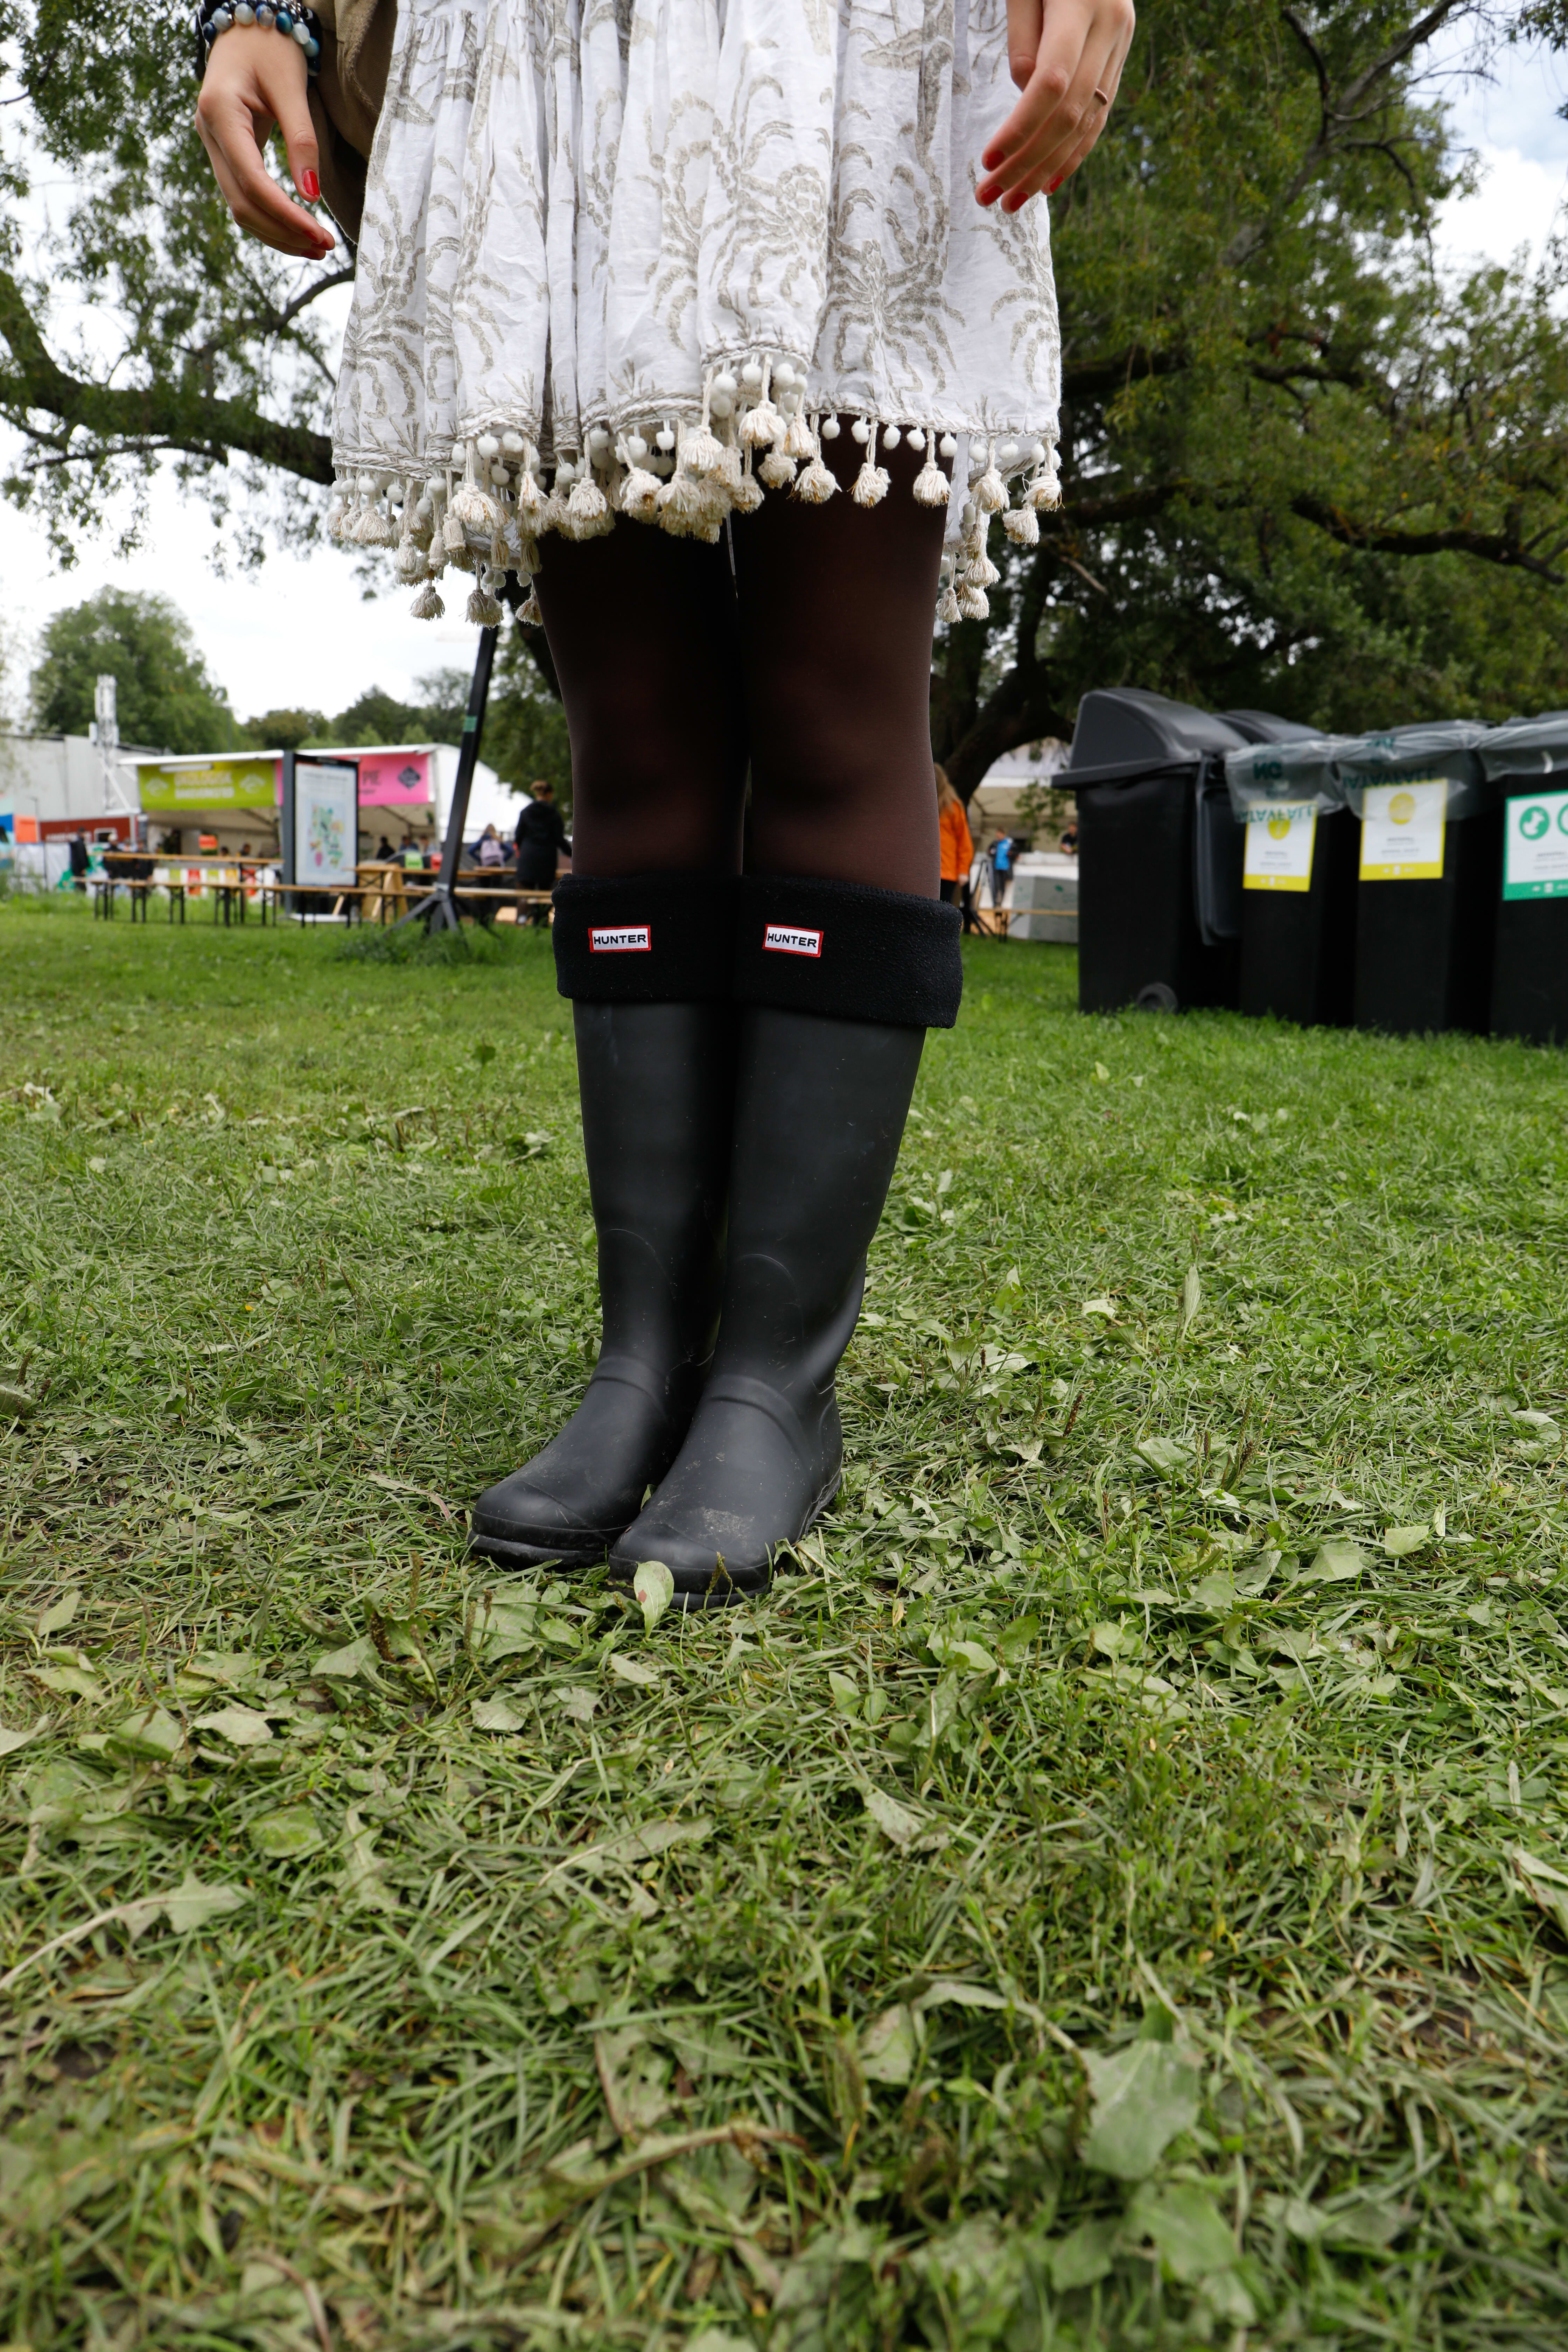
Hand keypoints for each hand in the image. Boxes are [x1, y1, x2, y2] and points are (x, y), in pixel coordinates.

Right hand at [195, 24, 334, 258]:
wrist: (247, 25)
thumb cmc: (270, 46)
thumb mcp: (291, 86)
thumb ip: (302, 140)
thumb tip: (311, 195)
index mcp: (220, 113)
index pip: (251, 180)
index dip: (285, 214)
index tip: (318, 234)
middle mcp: (208, 132)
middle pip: (242, 203)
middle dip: (283, 232)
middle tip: (325, 248)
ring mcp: (213, 144)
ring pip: (240, 206)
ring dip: (277, 232)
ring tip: (316, 246)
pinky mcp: (225, 151)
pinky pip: (243, 194)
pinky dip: (270, 216)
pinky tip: (297, 228)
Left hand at [977, 0, 1134, 211]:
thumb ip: (1024, 36)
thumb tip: (1025, 94)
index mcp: (1083, 7)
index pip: (1051, 84)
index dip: (1019, 127)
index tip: (986, 159)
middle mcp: (1111, 28)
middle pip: (1069, 113)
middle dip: (1027, 163)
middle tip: (989, 199)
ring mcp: (1121, 42)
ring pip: (1087, 122)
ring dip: (1047, 169)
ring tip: (1012, 202)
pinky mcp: (1120, 53)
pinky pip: (1098, 113)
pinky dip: (1073, 152)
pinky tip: (1049, 182)